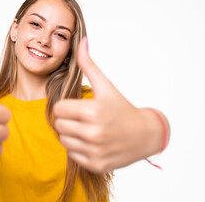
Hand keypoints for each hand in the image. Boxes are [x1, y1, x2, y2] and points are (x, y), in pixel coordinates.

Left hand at [53, 37, 162, 172]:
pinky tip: (90, 142)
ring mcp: (95, 151)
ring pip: (63, 140)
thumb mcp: (107, 86)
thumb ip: (89, 64)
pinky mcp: (96, 164)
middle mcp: (94, 133)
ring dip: (70, 134)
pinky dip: (78, 148)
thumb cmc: (123, 108)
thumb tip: (82, 40)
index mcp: (93, 112)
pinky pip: (72, 154)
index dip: (65, 106)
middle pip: (59, 125)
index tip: (76, 106)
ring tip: (85, 129)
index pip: (58, 109)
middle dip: (67, 119)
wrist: (145, 135)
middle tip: (80, 118)